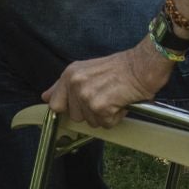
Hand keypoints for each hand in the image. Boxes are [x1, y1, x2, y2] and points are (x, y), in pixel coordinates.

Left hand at [42, 40, 172, 129]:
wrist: (142, 65)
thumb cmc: (120, 68)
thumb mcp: (86, 70)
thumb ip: (64, 85)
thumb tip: (46, 97)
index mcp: (70, 74)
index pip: (55, 103)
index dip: (67, 110)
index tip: (78, 108)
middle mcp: (75, 84)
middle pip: (75, 116)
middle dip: (90, 112)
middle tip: (104, 96)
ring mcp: (86, 96)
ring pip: (91, 122)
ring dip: (104, 115)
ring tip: (113, 97)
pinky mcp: (100, 107)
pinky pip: (105, 124)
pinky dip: (116, 117)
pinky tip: (120, 102)